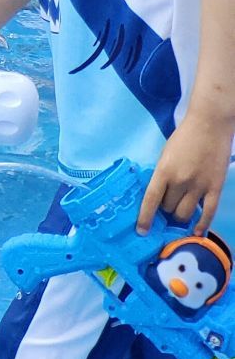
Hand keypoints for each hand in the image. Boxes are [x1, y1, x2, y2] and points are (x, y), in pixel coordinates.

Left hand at [139, 113, 234, 233]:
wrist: (209, 125)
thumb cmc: (183, 138)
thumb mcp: (164, 155)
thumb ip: (162, 175)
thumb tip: (158, 196)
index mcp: (164, 171)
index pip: (151, 200)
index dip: (145, 218)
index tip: (142, 231)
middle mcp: (180, 181)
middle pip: (168, 208)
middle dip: (164, 212)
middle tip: (164, 211)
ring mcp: (199, 186)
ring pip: (186, 213)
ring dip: (179, 217)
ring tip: (176, 216)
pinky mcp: (215, 188)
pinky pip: (208, 212)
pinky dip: (202, 225)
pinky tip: (197, 233)